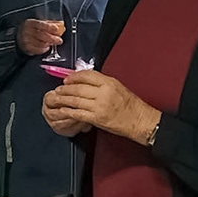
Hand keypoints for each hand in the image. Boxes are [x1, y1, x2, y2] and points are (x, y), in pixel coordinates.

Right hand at [18, 18, 65, 56]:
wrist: (18, 36)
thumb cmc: (30, 29)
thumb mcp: (37, 23)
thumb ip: (48, 24)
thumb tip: (61, 25)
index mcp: (30, 23)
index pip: (40, 24)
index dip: (49, 27)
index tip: (56, 29)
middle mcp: (26, 31)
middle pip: (41, 35)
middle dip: (52, 38)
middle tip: (59, 40)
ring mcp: (26, 40)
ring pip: (40, 44)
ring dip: (48, 44)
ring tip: (52, 43)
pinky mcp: (27, 48)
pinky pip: (38, 50)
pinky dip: (44, 49)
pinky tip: (46, 47)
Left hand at [43, 70, 159, 143]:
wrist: (140, 121)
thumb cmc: (132, 106)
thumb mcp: (119, 87)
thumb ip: (103, 84)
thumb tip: (86, 82)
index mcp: (110, 83)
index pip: (87, 75)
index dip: (74, 76)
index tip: (68, 79)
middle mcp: (104, 93)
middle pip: (79, 87)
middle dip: (66, 88)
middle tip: (59, 89)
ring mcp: (100, 106)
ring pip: (76, 100)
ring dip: (64, 99)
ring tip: (57, 98)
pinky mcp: (97, 118)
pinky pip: (79, 113)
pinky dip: (69, 111)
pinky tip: (63, 110)